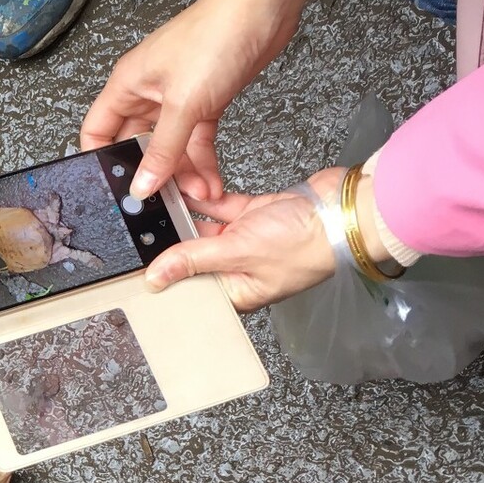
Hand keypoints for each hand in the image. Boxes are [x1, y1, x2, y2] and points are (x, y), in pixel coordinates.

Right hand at [80, 0, 321, 200]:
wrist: (263, 7)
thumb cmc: (216, 35)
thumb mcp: (183, 104)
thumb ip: (162, 151)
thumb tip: (141, 185)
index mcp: (127, 85)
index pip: (97, 131)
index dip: (100, 161)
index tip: (113, 189)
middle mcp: (148, 93)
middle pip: (137, 146)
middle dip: (151, 174)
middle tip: (161, 201)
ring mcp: (177, 99)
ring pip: (170, 148)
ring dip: (184, 173)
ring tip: (199, 195)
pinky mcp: (204, 102)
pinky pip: (196, 141)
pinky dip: (203, 162)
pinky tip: (211, 181)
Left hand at [144, 167, 345, 311]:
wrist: (344, 209)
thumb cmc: (305, 244)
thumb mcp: (238, 253)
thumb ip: (193, 260)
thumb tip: (155, 279)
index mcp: (235, 292)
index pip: (189, 288)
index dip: (165, 276)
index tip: (139, 263)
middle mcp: (237, 269)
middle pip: (192, 256)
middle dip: (172, 239)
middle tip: (144, 224)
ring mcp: (245, 241)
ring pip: (204, 228)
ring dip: (186, 214)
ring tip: (159, 202)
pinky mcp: (253, 215)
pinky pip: (221, 208)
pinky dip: (206, 199)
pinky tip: (185, 190)